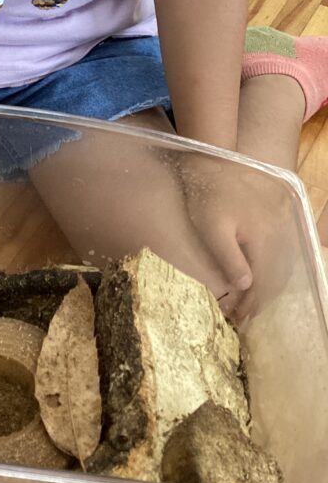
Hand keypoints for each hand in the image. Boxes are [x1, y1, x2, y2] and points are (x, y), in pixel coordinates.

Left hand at [181, 158, 294, 321]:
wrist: (211, 162)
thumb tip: (247, 285)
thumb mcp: (212, 230)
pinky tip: (252, 276)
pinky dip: (264, 269)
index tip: (238, 320)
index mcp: (263, 239)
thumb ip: (230, 259)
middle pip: (273, 276)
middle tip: (242, 317)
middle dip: (259, 300)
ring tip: (246, 302)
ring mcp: (275, 225)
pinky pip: (272, 252)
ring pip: (275, 265)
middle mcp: (276, 234)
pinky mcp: (269, 219)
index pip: (262, 282)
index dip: (252, 304)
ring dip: (263, 286)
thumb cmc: (206, 196)